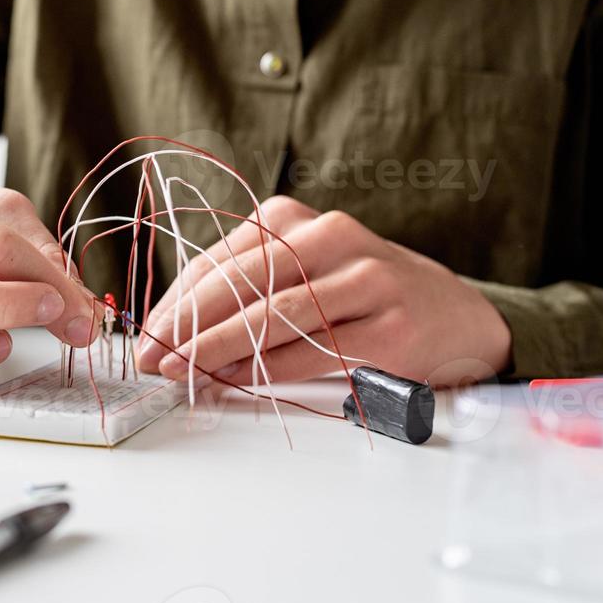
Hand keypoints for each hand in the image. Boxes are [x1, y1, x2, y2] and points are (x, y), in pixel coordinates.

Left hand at [134, 196, 510, 387]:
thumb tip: (172, 330)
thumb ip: (245, 290)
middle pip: (241, 283)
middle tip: (152, 359)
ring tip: (183, 373)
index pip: (219, 260)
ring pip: (275, 314)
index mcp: (295, 219)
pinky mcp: (392, 326)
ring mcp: (367, 279)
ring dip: (219, 349)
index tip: (145, 336)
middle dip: (188, 326)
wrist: (457, 314)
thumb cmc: (360, 296)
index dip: (176, 302)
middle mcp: (331, 238)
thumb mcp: (301, 272)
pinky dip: (268, 369)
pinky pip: (314, 349)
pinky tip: (235, 383)